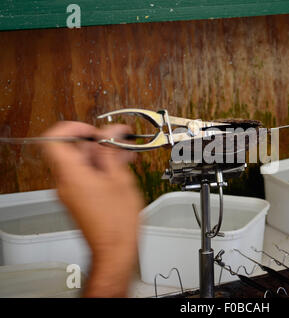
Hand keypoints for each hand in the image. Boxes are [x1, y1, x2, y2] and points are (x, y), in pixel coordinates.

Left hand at [42, 121, 143, 296]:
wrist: (115, 248)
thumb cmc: (117, 222)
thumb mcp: (120, 179)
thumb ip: (111, 152)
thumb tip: (110, 132)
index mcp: (71, 175)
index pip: (54, 139)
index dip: (73, 128)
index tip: (93, 130)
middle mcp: (65, 183)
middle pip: (71, 150)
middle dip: (96, 142)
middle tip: (118, 141)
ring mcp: (70, 192)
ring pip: (80, 162)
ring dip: (101, 155)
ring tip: (124, 155)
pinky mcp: (78, 198)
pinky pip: (84, 175)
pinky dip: (100, 168)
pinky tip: (120, 169)